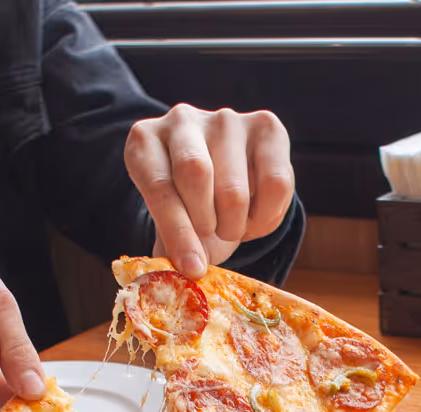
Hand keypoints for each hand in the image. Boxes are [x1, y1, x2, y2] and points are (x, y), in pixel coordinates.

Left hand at [126, 105, 293, 277]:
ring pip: (236, 188)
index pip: (159, 186)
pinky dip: (267, 216)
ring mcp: (225, 119)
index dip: (177, 232)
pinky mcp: (266, 126)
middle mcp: (181, 119)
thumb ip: (170, 246)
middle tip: (213, 238)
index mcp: (144, 142)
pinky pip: (276, 183)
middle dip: (207, 223)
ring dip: (237, 225)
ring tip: (231, 228)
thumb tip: (176, 282)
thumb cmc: (188, 205)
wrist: (221, 176)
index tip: (193, 267)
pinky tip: (254, 218)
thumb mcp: (170, 222)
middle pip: (196, 175)